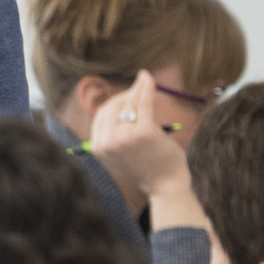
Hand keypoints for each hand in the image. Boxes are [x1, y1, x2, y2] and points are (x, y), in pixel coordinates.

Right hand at [88, 70, 189, 200]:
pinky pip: (143, 102)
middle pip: (112, 107)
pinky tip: (147, 78)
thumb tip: (112, 112)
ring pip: (128, 103)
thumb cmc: (146, 170)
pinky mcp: (144, 132)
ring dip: (136, 89)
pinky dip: (145, 87)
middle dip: (124, 95)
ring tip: (144, 80)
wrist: (165, 185)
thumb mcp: (118, 158)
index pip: (101, 116)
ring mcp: (125, 137)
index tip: (126, 98)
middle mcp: (108, 142)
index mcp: (98, 148)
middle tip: (137, 89)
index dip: (114, 103)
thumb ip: (110, 139)